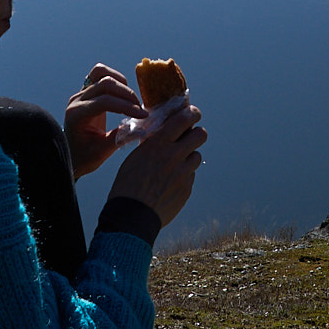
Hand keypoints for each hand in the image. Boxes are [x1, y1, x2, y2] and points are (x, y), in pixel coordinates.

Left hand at [65, 64, 145, 178]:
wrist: (71, 154)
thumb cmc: (83, 157)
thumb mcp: (101, 153)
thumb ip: (119, 139)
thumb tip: (142, 129)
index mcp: (76, 115)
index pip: (104, 101)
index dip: (126, 106)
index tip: (143, 116)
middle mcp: (77, 100)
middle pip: (105, 84)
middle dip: (127, 95)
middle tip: (140, 110)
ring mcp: (81, 93)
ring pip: (101, 73)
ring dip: (121, 83)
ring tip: (132, 100)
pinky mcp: (87, 90)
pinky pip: (99, 74)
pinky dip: (115, 78)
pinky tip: (124, 93)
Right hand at [107, 101, 205, 227]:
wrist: (131, 216)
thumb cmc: (128, 185)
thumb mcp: (136, 157)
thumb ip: (152, 144)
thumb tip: (163, 133)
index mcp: (158, 144)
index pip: (184, 118)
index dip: (192, 113)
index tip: (193, 113)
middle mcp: (174, 156)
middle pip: (201, 134)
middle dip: (197, 133)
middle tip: (190, 137)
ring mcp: (183, 173)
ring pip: (197, 155)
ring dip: (189, 156)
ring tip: (176, 164)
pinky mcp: (187, 188)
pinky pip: (191, 175)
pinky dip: (184, 175)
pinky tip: (170, 182)